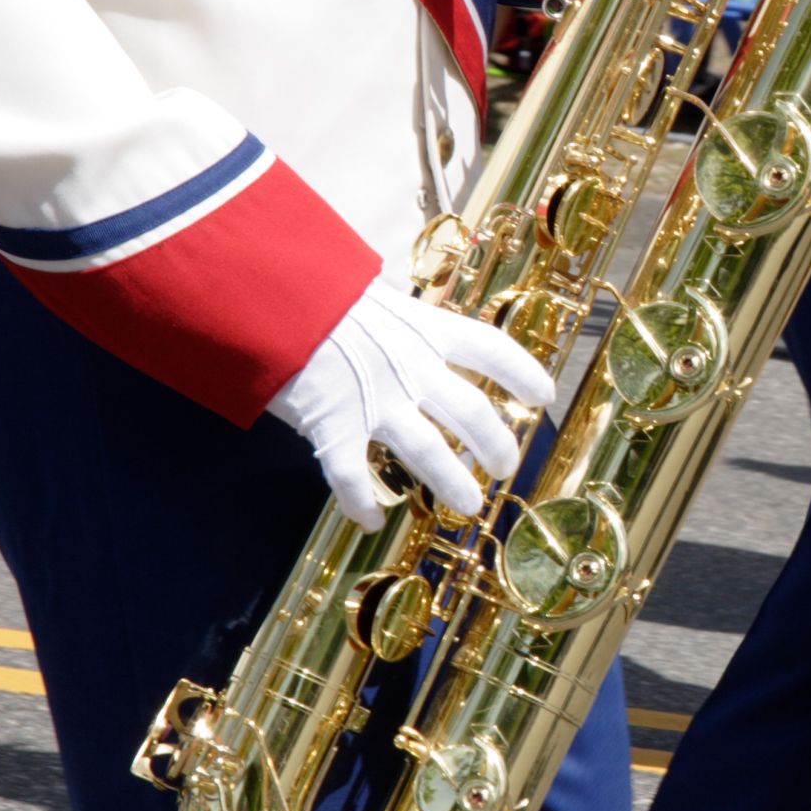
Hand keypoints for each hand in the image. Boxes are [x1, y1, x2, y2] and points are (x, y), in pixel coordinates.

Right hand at [267, 282, 556, 530]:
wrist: (267, 291)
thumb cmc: (318, 290)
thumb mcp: (374, 297)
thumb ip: (401, 327)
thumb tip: (416, 342)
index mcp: (426, 328)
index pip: (491, 349)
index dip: (523, 373)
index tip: (543, 397)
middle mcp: (411, 366)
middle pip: (472, 412)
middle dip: (496, 444)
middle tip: (505, 466)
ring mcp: (374, 399)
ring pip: (429, 451)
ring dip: (452, 482)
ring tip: (469, 506)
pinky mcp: (333, 425)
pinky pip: (352, 476)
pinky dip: (361, 501)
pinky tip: (371, 520)